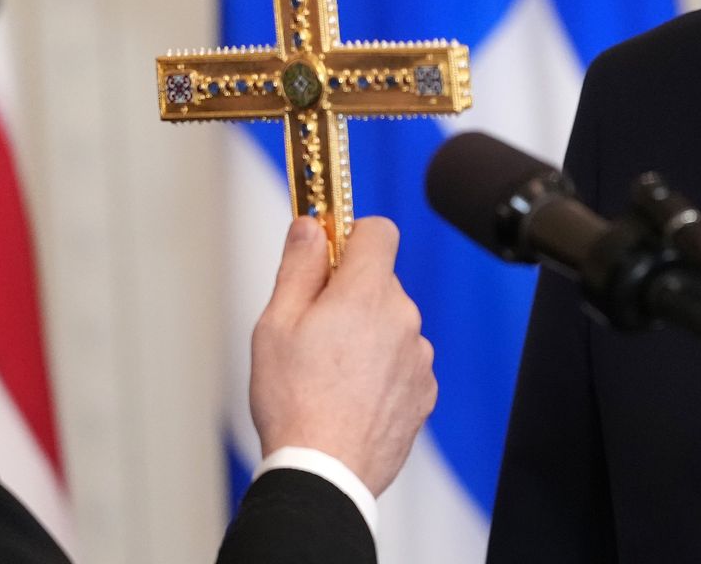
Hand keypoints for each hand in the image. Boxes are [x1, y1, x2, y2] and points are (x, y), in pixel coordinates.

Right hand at [249, 215, 437, 496]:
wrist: (325, 474)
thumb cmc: (294, 401)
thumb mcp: (275, 323)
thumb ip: (299, 266)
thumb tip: (310, 226)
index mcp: (366, 294)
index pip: (379, 231)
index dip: (351, 235)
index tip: (328, 255)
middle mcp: (403, 320)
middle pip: (380, 281)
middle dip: (350, 293)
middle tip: (313, 328)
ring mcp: (419, 358)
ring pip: (392, 323)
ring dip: (368, 334)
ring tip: (329, 372)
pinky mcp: (424, 393)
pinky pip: (403, 362)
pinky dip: (382, 370)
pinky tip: (350, 396)